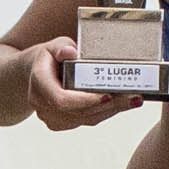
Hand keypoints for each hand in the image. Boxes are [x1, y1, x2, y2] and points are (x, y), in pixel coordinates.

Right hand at [22, 39, 142, 133]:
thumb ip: (61, 47)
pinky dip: (105, 112)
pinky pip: (86, 121)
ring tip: (134, 100)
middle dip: (109, 105)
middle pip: (79, 112)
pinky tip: (122, 104)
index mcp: (39, 83)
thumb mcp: (53, 45)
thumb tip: (70, 52)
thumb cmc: (50, 56)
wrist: (34, 73)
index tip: (108, 95)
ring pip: (86, 119)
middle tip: (135, 97)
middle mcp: (41, 104)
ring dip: (111, 110)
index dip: (85, 100)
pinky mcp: (60, 123)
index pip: (62, 99)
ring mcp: (49, 117)